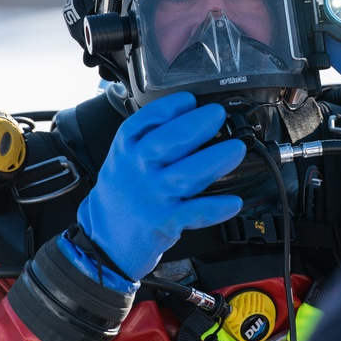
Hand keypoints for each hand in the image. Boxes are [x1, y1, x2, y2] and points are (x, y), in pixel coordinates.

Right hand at [76, 92, 243, 279]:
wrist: (104, 240)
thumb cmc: (122, 194)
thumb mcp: (123, 158)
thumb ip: (149, 137)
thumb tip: (190, 113)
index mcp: (127, 149)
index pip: (146, 120)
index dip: (171, 107)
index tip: (191, 100)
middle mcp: (138, 169)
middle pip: (168, 143)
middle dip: (197, 126)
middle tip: (218, 115)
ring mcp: (152, 197)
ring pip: (186, 175)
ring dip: (215, 161)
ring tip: (236, 149)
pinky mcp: (164, 222)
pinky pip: (194, 213)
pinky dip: (215, 208)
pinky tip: (234, 201)